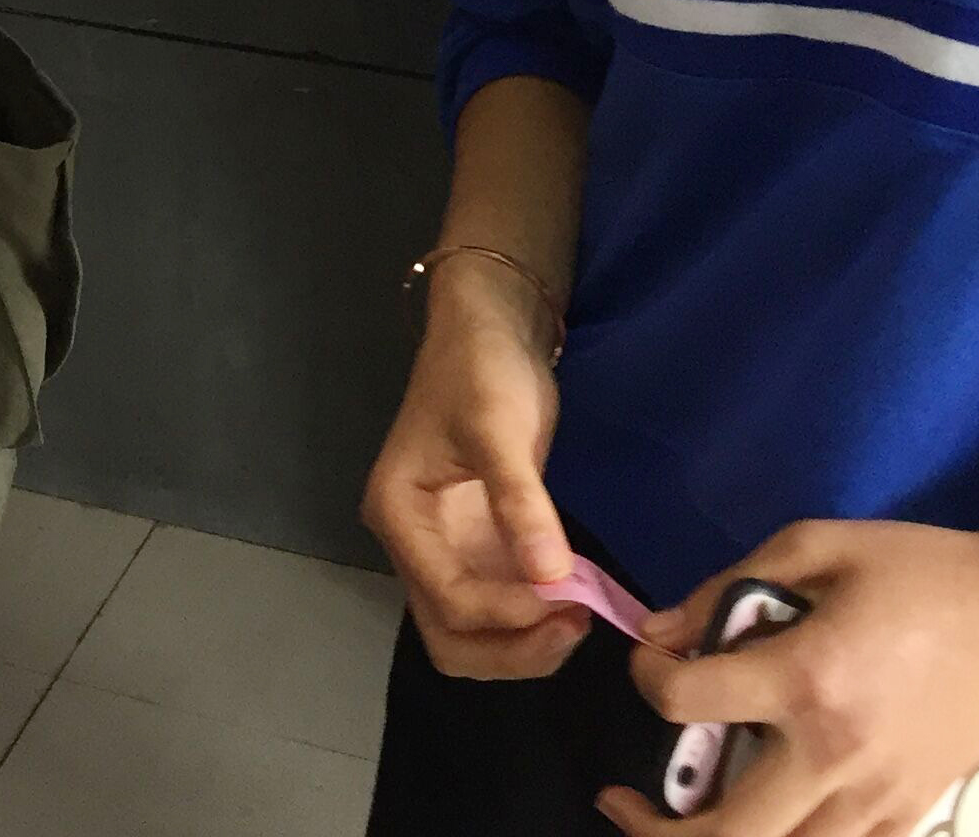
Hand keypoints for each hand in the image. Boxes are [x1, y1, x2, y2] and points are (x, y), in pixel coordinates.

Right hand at [360, 261, 585, 677]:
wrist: (490, 329)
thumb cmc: (482, 370)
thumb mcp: (500, 428)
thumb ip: (520, 503)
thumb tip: (552, 580)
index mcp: (399, 515)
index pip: (446, 599)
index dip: (507, 613)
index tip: (568, 600)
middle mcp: (414, 544)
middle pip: (450, 637)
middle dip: (510, 649)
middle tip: (574, 625)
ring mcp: (446, 549)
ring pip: (473, 634)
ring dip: (524, 643)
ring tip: (580, 615)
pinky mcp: (479, 545)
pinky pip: (500, 607)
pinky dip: (535, 620)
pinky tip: (576, 599)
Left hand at [604, 520, 978, 836]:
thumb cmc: (921, 570)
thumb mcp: (815, 543)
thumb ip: (726, 586)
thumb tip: (659, 631)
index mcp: (807, 679)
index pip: (688, 700)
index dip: (646, 677)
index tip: (651, 658)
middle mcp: (835, 755)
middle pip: (727, 832)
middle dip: (657, 826)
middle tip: (623, 798)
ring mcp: (877, 798)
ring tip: (686, 813)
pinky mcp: (909, 814)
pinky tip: (767, 809)